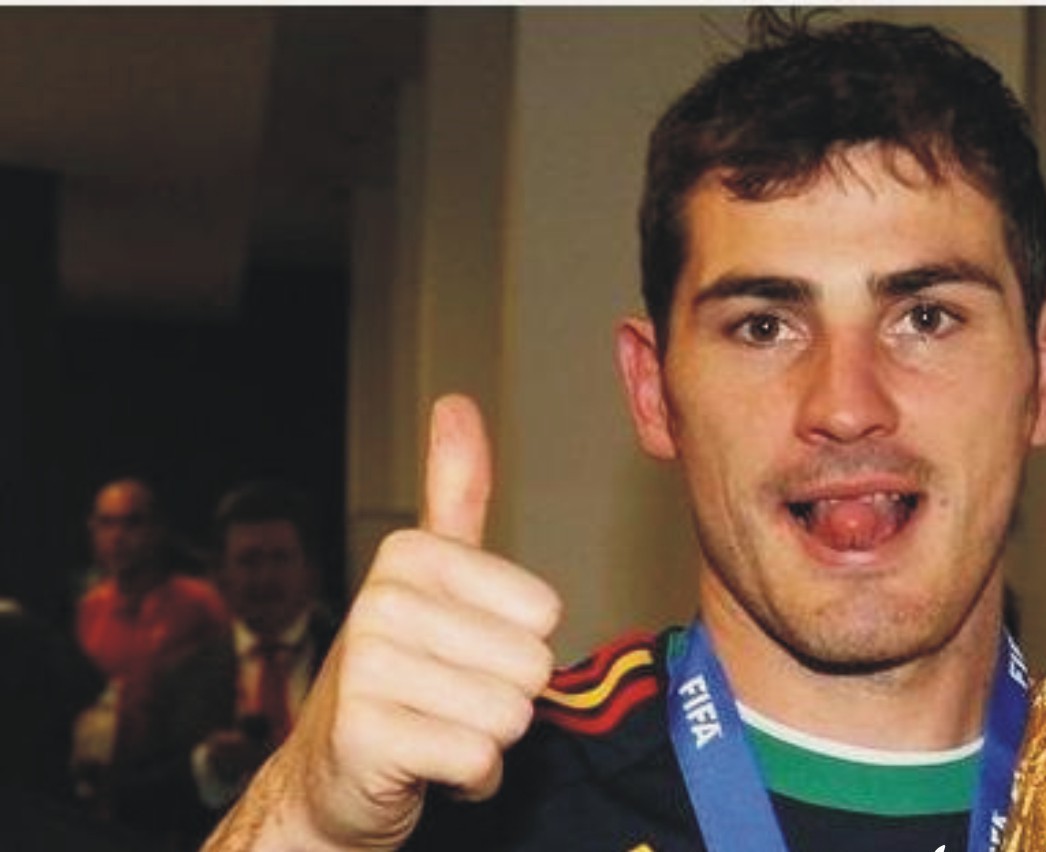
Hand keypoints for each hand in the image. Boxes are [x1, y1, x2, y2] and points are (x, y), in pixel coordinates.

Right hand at [205, 395, 562, 850]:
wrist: (331, 776)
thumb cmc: (400, 674)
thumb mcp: (428, 577)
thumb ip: (453, 494)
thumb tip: (456, 402)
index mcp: (409, 557)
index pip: (544, 613)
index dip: (517, 645)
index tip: (463, 651)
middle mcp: (382, 603)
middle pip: (532, 666)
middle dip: (505, 697)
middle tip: (451, 698)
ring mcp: (368, 671)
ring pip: (510, 715)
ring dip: (488, 739)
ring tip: (437, 728)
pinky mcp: (367, 739)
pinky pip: (479, 761)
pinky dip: (469, 778)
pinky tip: (428, 767)